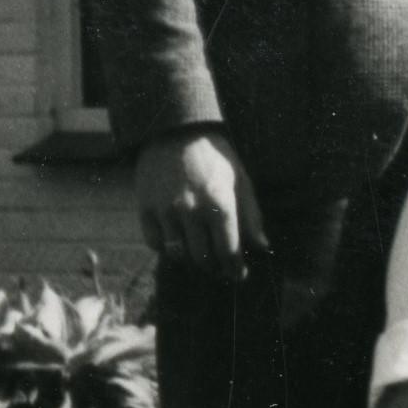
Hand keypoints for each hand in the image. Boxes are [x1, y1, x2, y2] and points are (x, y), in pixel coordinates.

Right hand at [132, 134, 267, 276]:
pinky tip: (178, 242)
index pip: (228, 251)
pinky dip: (166, 248)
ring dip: (191, 259)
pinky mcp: (145, 208)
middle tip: (220, 265)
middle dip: (214, 266)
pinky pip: (155, 243)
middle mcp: (191, 210)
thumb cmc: (215, 157)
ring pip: (178, 253)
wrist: (175, 132)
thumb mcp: (241, 180)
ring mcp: (166, 210)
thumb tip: (262, 247)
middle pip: (202, 257)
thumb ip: (252, 215)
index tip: (238, 275)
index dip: (234, 269)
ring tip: (201, 254)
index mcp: (220, 203)